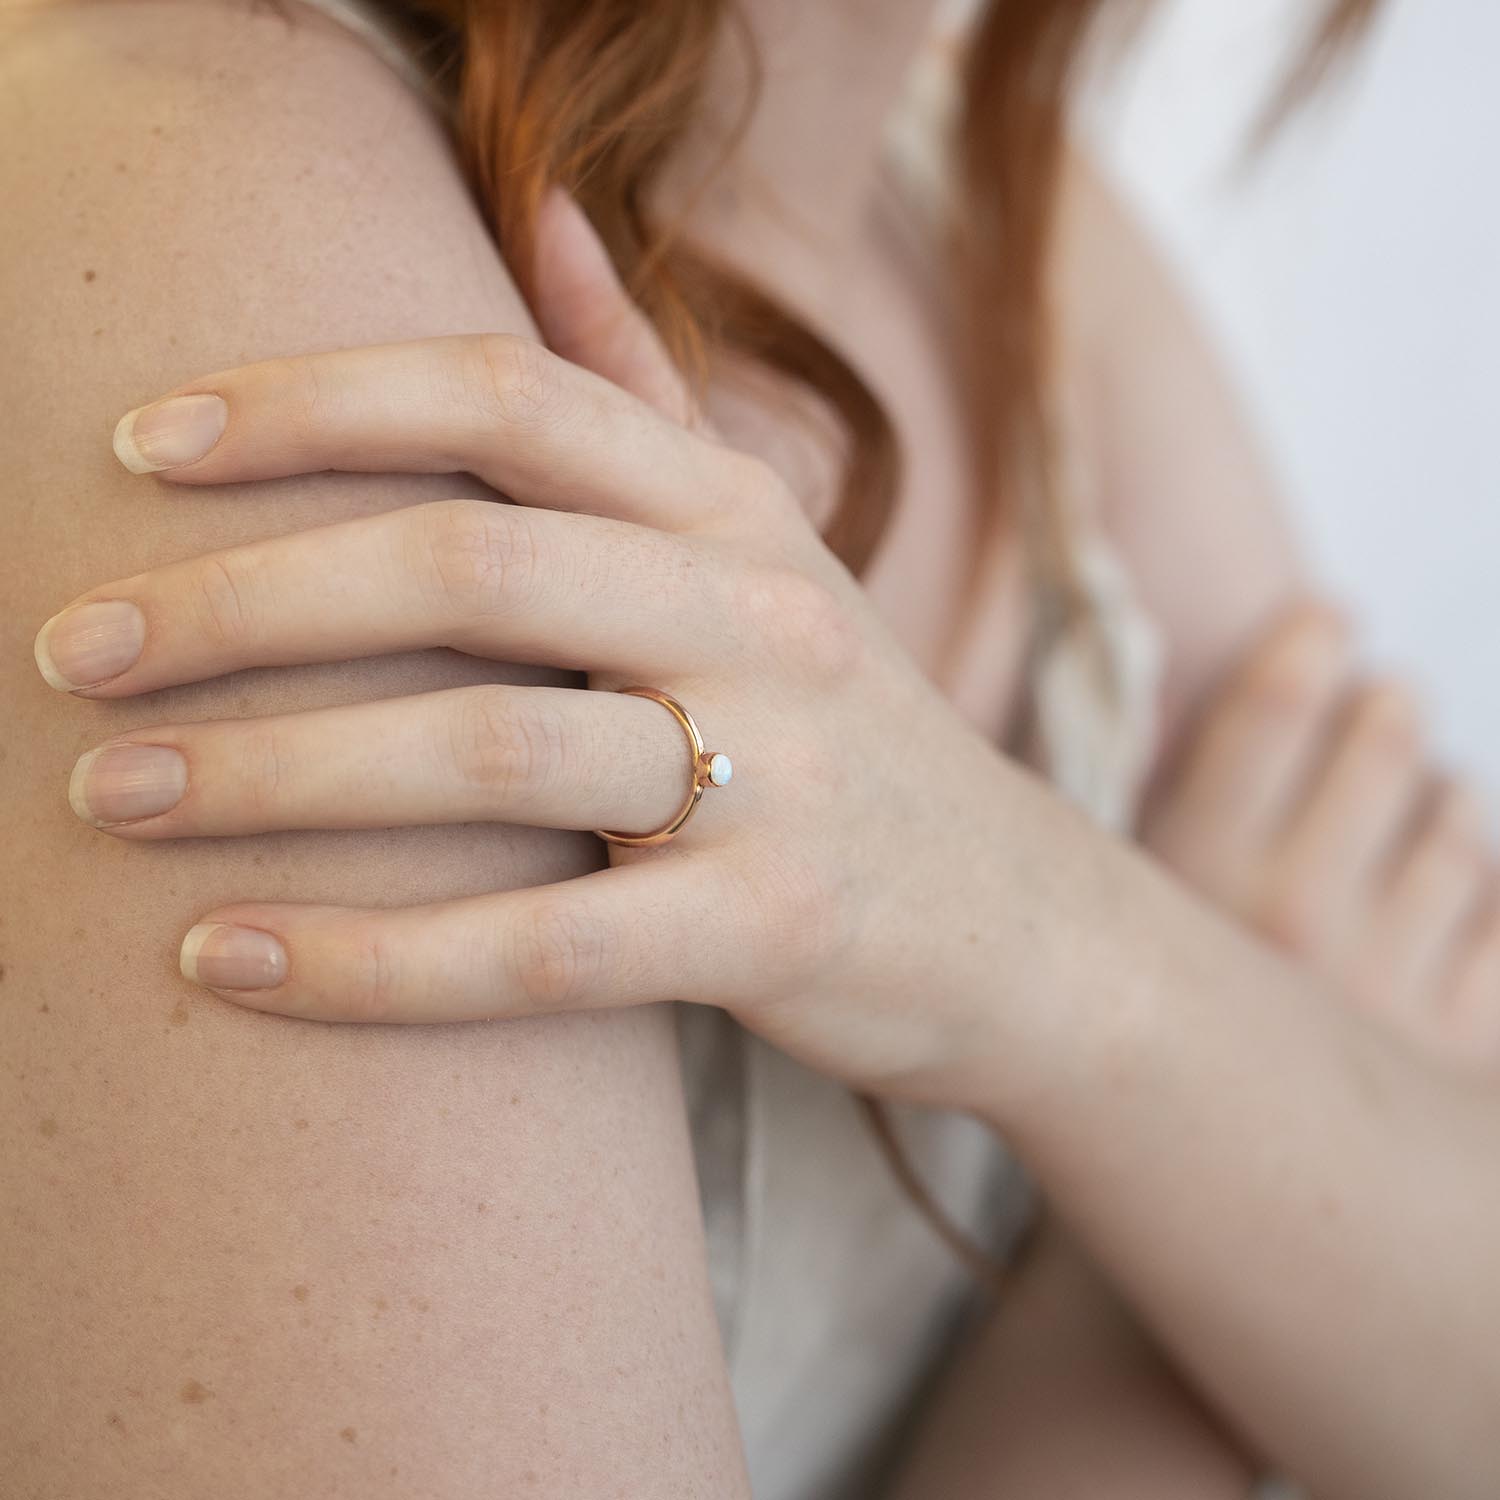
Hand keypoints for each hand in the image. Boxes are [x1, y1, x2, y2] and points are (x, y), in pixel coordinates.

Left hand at [35, 191, 1024, 1111]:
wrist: (1020, 922)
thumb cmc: (853, 732)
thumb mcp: (770, 546)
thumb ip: (649, 389)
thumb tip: (538, 206)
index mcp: (735, 513)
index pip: (509, 397)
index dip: (313, 401)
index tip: (140, 446)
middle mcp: (762, 617)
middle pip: (470, 564)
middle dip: (244, 600)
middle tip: (73, 650)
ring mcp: (782, 775)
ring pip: (488, 753)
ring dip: (269, 772)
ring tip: (109, 798)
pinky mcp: (773, 932)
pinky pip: (543, 949)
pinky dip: (371, 962)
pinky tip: (227, 963)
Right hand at [1142, 604, 1499, 1072]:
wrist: (1216, 1186)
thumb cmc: (1159, 1032)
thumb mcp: (1131, 910)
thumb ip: (1168, 809)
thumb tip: (1240, 686)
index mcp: (1191, 883)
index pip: (1278, 705)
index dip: (1312, 638)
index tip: (1327, 619)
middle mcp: (1292, 928)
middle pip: (1388, 737)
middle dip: (1389, 711)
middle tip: (1381, 712)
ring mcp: (1391, 990)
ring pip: (1462, 821)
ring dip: (1442, 802)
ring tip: (1404, 824)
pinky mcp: (1468, 1048)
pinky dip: (1487, 892)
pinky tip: (1441, 910)